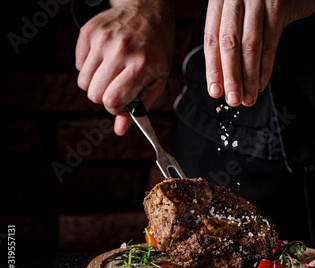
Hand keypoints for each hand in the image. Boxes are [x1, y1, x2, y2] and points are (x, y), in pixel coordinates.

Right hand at [75, 0, 174, 134]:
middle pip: (94, 94)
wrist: (148, 11)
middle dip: (105, 97)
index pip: (112, 100)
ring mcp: (102, 39)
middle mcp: (120, 51)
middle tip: (118, 86)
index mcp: (141, 65)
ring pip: (83, 82)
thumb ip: (140, 106)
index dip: (115, 107)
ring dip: (96, 83)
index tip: (123, 102)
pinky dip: (89, 67)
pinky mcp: (88, 31)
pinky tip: (105, 58)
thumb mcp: (157, 79)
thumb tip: (120, 129)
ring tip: (113, 71)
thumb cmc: (156, 51)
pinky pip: (78, 65)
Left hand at [204, 0, 314, 106]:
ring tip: (248, 98)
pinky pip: (271, 42)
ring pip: (250, 46)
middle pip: (229, 44)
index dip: (213, 67)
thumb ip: (229, 31)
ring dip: (249, 77)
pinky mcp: (278, 6)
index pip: (212, 38)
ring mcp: (258, 1)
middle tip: (232, 100)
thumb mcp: (240, 6)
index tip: (215, 91)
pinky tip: (262, 84)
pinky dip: (266, 66)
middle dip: (230, 76)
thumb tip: (223, 74)